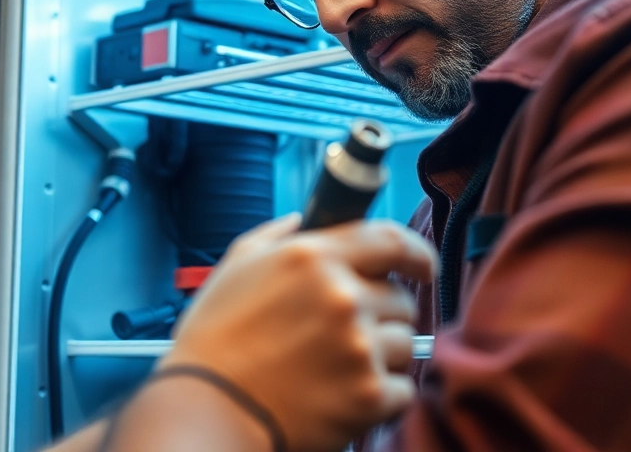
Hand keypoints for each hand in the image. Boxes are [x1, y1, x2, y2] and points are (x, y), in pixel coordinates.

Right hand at [159, 215, 437, 451]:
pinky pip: (403, 390)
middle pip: (401, 299)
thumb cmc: (215, 341)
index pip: (393, 240)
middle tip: (343, 336)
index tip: (423, 268)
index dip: (417, 254)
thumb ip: (277, 235)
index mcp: (315, 257)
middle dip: (381, 315)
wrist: (208, 410)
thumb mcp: (237, 267)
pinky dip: (380, 396)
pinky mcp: (369, 396)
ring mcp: (360, 347)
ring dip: (382, 356)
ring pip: (405, 344)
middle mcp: (344, 296)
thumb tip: (304, 219)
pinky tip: (342, 395)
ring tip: (336, 368)